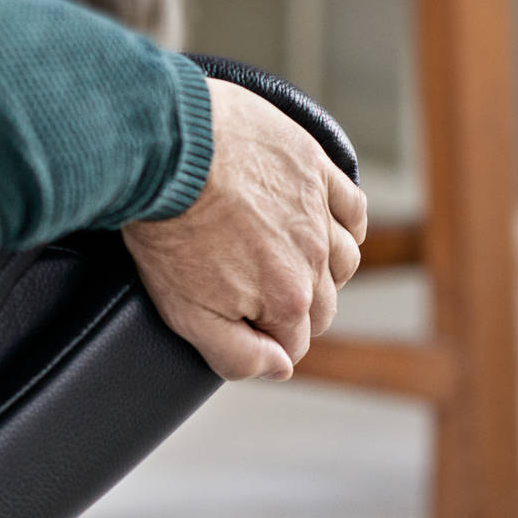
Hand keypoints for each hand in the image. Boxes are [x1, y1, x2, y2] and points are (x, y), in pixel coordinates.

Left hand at [122, 78, 368, 381]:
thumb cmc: (166, 228)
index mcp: (287, 299)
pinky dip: (345, 223)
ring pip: (342, 258)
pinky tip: (328, 226)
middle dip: (294, 311)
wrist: (166, 147)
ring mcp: (318, 211)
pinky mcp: (314, 167)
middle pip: (321, 303)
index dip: (267, 342)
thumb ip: (236, 353)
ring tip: (289, 265)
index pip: (293, 342)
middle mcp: (315, 257)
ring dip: (322, 270)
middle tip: (256, 297)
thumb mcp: (185, 311)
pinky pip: (351, 206)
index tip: (244, 329)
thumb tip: (279, 369)